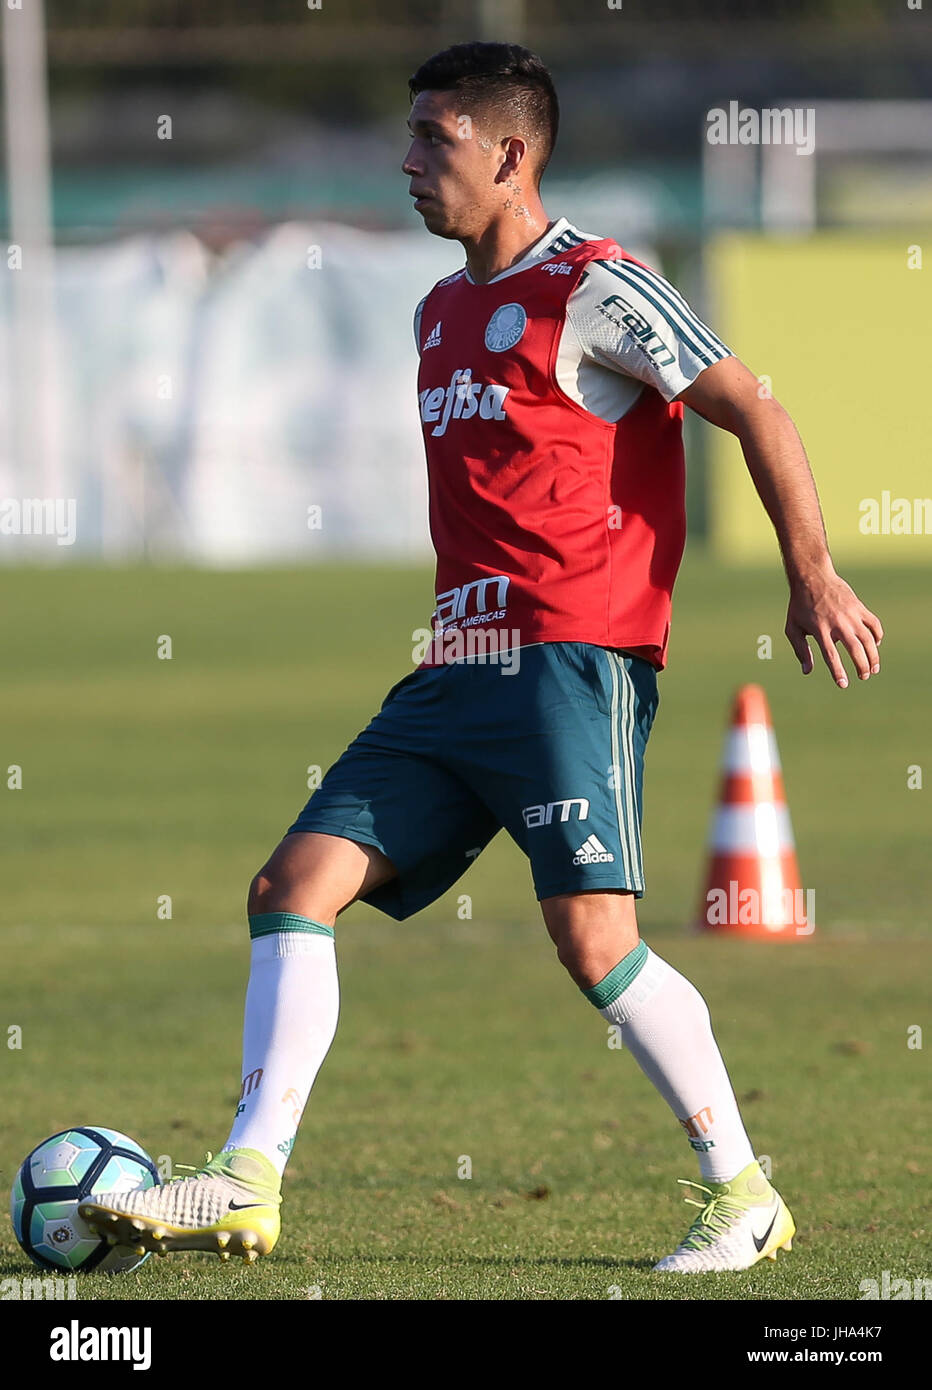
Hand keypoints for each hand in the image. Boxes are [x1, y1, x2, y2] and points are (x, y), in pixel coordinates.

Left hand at [784, 568, 883, 688]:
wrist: (812, 577)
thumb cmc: (800, 606)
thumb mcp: (793, 628)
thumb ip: (801, 650)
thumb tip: (807, 671)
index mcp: (820, 630)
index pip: (831, 656)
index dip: (838, 672)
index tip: (843, 684)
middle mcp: (837, 623)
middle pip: (855, 649)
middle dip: (861, 666)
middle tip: (863, 676)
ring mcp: (850, 614)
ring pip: (868, 639)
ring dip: (873, 655)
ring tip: (873, 668)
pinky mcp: (859, 607)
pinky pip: (873, 624)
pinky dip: (878, 635)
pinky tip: (876, 644)